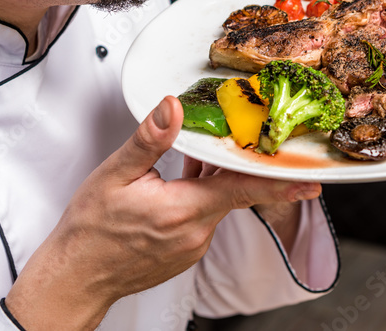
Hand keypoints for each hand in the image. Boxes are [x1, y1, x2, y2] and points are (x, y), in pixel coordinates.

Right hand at [4, 96, 321, 329]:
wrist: (74, 277)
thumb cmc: (91, 231)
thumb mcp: (116, 175)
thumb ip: (150, 139)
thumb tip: (173, 108)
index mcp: (182, 210)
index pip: (244, 190)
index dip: (280, 181)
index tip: (311, 178)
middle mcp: (195, 233)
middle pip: (233, 191)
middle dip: (238, 165)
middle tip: (246, 140)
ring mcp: (192, 246)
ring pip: (218, 203)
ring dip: (213, 180)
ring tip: (194, 157)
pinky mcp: (185, 252)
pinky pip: (204, 217)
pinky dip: (200, 196)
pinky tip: (180, 181)